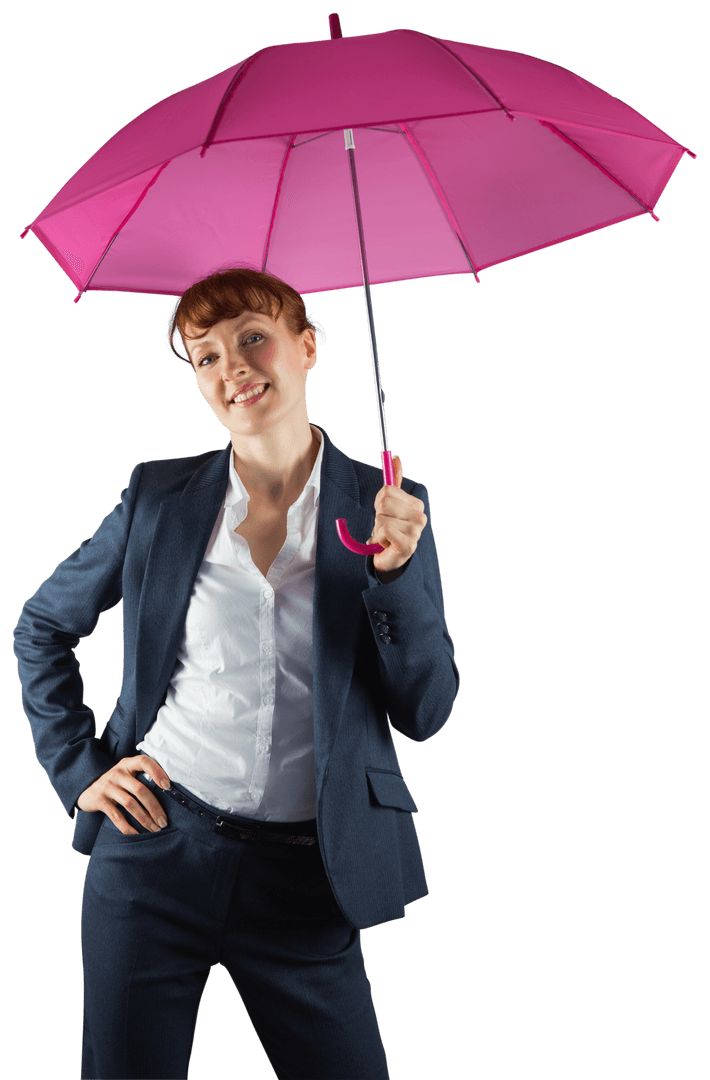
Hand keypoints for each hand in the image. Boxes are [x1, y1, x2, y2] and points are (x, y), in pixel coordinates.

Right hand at [76, 754, 171, 834]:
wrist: (87, 789)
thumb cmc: (116, 783)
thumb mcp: (127, 774)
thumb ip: (142, 777)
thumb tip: (168, 794)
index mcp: (128, 764)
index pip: (144, 761)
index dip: (157, 772)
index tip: (167, 786)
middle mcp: (118, 773)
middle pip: (140, 789)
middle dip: (154, 807)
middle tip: (164, 821)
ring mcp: (107, 786)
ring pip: (130, 804)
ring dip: (145, 819)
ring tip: (155, 829)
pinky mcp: (100, 800)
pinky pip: (116, 816)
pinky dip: (128, 827)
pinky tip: (137, 834)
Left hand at [367, 455, 427, 573]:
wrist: (389, 558)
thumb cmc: (390, 530)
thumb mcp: (390, 504)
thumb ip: (394, 481)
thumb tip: (396, 457)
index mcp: (416, 505)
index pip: (387, 491)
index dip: (379, 502)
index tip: (384, 513)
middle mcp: (420, 517)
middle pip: (384, 503)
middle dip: (378, 516)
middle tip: (384, 526)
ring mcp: (416, 532)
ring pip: (381, 519)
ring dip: (377, 530)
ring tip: (386, 537)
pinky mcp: (408, 545)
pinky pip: (384, 531)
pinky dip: (379, 539)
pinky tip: (386, 544)